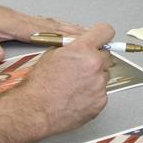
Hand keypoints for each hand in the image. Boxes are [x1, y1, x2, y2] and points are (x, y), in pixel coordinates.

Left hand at [0, 0, 85, 63]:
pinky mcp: (26, 20)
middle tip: (94, 37)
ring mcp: (28, 19)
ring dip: (72, 27)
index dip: (62, 38)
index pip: (45, 33)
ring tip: (89, 32)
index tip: (79, 42)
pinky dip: (62, 25)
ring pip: (55, 23)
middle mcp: (27, 21)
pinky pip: (49, 22)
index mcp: (19, 26)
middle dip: (75, 32)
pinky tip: (69, 27)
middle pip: (56, 27)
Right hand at [11, 21, 114, 135]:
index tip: (100, 39)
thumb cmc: (39, 86)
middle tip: (81, 67)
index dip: (101, 35)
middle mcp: (95, 65)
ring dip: (94, 78)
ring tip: (75, 85)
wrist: (36, 110)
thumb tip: (79, 45)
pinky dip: (92, 94)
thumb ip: (71, 47)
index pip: (105, 32)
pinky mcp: (101, 102)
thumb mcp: (51, 54)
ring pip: (104, 75)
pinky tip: (77, 96)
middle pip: (106, 56)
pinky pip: (102, 93)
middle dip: (96, 59)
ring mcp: (99, 84)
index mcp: (83, 50)